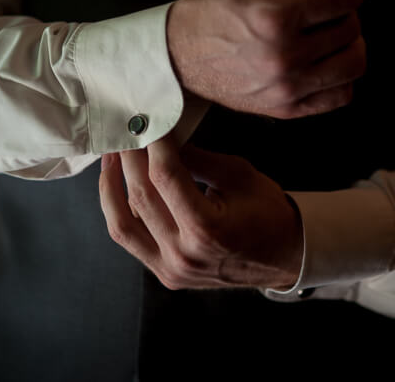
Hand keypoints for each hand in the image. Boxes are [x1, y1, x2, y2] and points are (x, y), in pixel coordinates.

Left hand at [99, 138, 302, 289]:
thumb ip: (197, 158)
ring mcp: (171, 269)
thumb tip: (160, 136)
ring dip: (110, 186)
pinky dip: (119, 211)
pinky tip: (119, 187)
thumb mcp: (239, 174)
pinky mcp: (164, 274)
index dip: (152, 144)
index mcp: (208, 229)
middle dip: (129, 157)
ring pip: (121, 224)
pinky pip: (131, 240)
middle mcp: (184, 254)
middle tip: (126, 131)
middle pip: (140, 196)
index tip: (147, 121)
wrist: (283, 257)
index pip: (166, 177)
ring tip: (111, 157)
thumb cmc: (267, 213)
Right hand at [167, 0, 381, 118]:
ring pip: (354, 63)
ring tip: (328, 31)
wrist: (178, 56)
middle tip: (325, 0)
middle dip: (346, 7)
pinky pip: (340, 96)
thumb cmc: (213, 7)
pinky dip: (341, 76)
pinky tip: (323, 60)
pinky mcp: (286, 110)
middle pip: (350, 27)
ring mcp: (286, 89)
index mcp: (274, 16)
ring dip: (350, 42)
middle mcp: (284, 56)